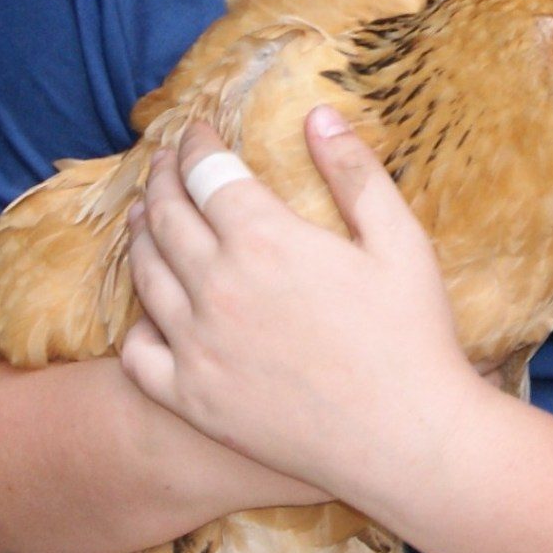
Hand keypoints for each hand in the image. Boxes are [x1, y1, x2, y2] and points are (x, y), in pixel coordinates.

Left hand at [119, 111, 476, 501]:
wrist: (406, 440)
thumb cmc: (413, 336)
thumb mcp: (399, 239)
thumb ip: (355, 171)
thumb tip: (318, 113)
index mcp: (266, 239)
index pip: (207, 172)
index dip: (196, 144)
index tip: (196, 130)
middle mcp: (217, 286)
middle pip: (166, 216)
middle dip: (162, 179)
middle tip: (164, 164)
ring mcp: (197, 346)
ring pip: (145, 276)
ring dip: (141, 237)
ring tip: (148, 218)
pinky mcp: (192, 399)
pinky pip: (139, 352)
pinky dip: (138, 324)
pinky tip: (152, 311)